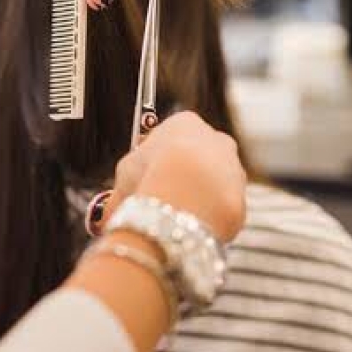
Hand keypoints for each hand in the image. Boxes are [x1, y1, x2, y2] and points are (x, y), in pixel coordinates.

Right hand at [104, 112, 247, 243]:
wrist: (189, 192)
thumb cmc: (153, 174)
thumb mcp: (123, 174)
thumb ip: (122, 188)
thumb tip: (111, 210)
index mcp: (185, 123)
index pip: (169, 139)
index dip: (152, 162)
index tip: (142, 179)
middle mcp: (215, 139)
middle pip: (193, 162)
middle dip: (177, 181)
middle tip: (157, 202)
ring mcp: (232, 168)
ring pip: (209, 187)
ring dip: (194, 202)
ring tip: (172, 220)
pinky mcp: (240, 196)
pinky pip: (218, 210)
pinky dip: (205, 220)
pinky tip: (188, 229)